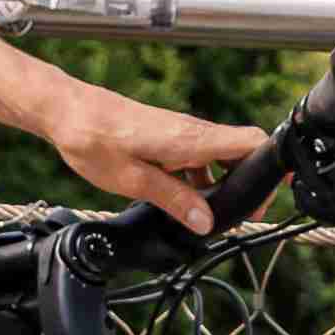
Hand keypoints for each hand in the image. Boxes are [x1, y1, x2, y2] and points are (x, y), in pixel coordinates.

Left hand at [0, 39, 268, 225]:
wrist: (65, 112)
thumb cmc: (93, 140)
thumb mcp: (134, 181)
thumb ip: (174, 201)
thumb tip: (205, 222)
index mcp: (190, 139)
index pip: (251, 142)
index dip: (269, 167)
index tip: (269, 194)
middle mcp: (191, 131)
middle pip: (240, 153)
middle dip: (245, 184)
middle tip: (238, 215)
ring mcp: (179, 132)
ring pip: (217, 157)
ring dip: (219, 184)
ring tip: (207, 214)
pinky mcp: (165, 135)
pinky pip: (195, 156)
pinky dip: (197, 177)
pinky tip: (181, 198)